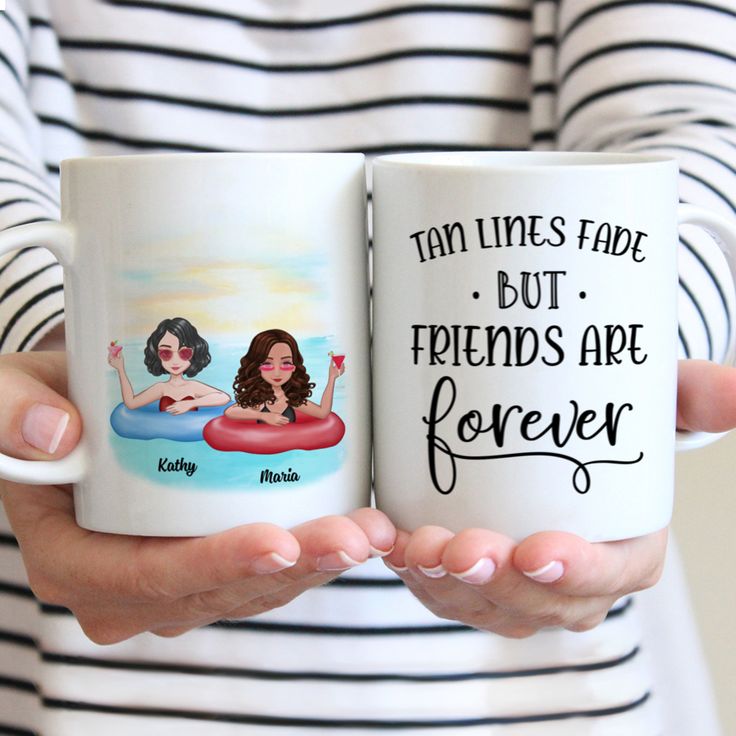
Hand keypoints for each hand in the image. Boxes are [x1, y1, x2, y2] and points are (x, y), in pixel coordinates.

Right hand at [0, 350, 395, 642]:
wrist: (70, 412)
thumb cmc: (37, 405)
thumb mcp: (4, 395)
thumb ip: (9, 410)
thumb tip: (55, 432)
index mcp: (75, 561)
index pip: (149, 577)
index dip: (216, 564)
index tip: (279, 540)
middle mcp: (127, 588)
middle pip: (219, 589)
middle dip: (293, 566)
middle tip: (357, 535)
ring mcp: (173, 580)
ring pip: (254, 588)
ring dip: (317, 563)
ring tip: (374, 531)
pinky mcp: (209, 558)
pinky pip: (266, 569)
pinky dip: (311, 550)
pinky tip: (359, 526)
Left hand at [382, 359, 735, 636]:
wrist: (556, 437)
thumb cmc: (609, 427)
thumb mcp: (653, 404)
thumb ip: (692, 396)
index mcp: (623, 554)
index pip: (606, 579)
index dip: (575, 575)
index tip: (536, 549)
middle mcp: (566, 582)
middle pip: (532, 601)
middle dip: (493, 583)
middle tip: (458, 548)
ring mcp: (513, 584)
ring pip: (477, 602)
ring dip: (440, 584)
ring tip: (410, 545)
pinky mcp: (468, 572)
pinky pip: (439, 587)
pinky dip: (411, 571)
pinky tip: (384, 541)